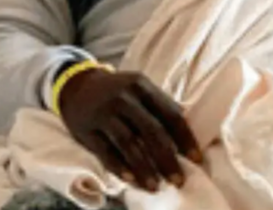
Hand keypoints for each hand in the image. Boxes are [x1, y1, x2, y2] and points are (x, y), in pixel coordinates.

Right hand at [57, 68, 201, 191]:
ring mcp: (103, 113)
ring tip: (156, 186)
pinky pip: (105, 152)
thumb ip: (161, 105)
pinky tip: (131, 180)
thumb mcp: (138, 89)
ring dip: (145, 167)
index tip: (196, 159)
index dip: (185, 138)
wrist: (76, 86)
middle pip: (151, 131)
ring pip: (129, 143)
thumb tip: (188, 125)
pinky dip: (119, 167)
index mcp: (141, 86)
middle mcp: (123, 97)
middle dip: (167, 158)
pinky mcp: (86, 129)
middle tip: (178, 180)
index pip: (170, 114)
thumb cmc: (116, 92)